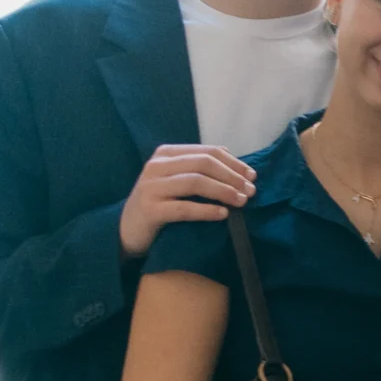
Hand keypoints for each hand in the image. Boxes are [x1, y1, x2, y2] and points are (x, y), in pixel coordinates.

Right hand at [119, 143, 255, 256]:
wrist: (128, 229)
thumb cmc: (160, 202)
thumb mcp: (177, 179)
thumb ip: (199, 167)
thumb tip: (233, 159)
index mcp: (166, 154)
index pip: (207, 152)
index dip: (233, 163)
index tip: (252, 176)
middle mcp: (156, 166)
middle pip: (203, 164)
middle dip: (232, 176)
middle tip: (251, 191)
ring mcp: (151, 187)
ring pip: (195, 182)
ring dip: (223, 191)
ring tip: (242, 201)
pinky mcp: (150, 210)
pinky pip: (184, 208)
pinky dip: (207, 210)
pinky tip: (223, 214)